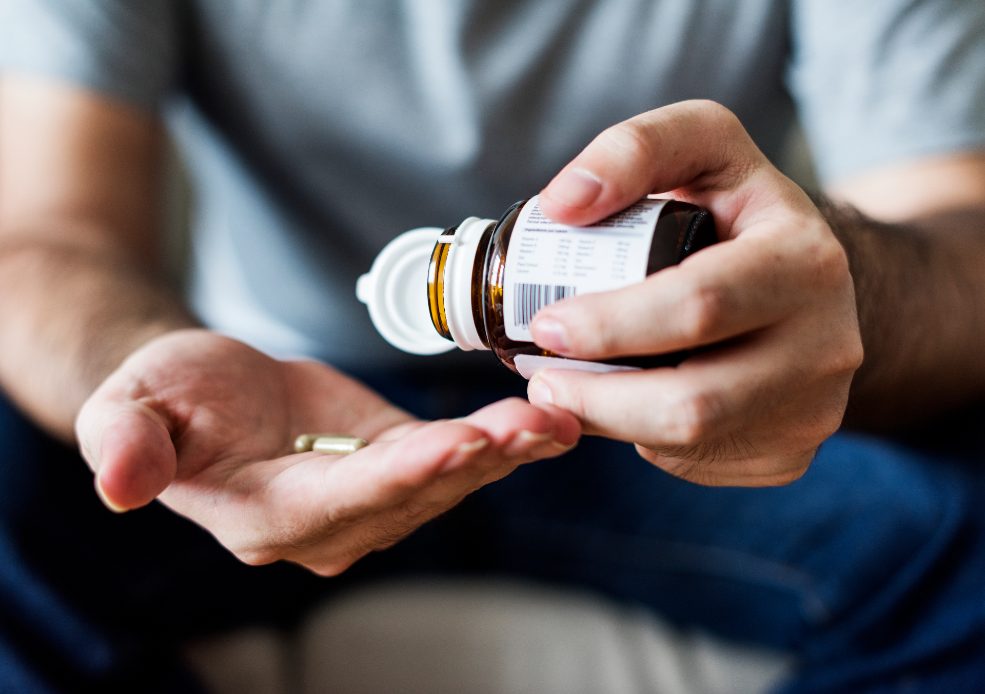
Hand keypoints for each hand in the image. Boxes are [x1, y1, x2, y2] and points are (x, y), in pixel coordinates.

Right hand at [76, 329, 579, 574]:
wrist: (205, 394)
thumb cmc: (167, 397)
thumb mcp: (132, 407)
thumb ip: (129, 445)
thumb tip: (115, 486)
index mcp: (262, 517)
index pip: (341, 502)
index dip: (403, 474)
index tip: (461, 440)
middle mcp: (324, 526)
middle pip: (410, 498)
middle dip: (474, 461)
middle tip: (533, 424)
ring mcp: (366, 503)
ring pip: (444, 484)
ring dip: (505, 453)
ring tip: (558, 419)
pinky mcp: (395, 469)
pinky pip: (453, 460)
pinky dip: (502, 443)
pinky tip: (547, 422)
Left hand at [527, 100, 862, 486]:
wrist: (805, 280)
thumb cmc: (736, 212)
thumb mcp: (702, 149)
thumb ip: (634, 150)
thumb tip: (562, 204)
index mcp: (805, 261)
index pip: (700, 305)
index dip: (611, 323)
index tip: (546, 323)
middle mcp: (827, 344)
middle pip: (694, 401)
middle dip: (597, 395)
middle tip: (540, 376)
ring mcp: (813, 409)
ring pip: (688, 442)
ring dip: (608, 422)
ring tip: (564, 389)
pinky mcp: (789, 452)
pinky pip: (696, 461)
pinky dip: (643, 438)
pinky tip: (627, 399)